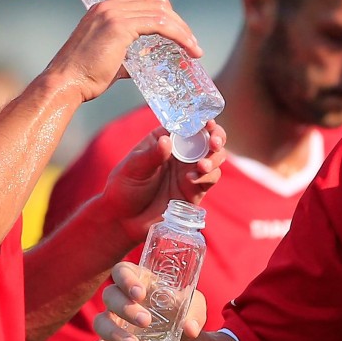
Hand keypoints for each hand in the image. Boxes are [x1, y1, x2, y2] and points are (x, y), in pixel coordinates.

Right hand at [48, 0, 204, 102]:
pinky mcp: (119, 27)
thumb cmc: (83, 77)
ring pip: (160, 11)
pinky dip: (178, 34)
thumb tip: (144, 65)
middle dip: (176, 17)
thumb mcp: (110, 59)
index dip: (163, 7)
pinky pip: (158, 24)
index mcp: (103, 9)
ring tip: (194, 47)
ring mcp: (113, 14)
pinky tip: (188, 47)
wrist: (65, 83)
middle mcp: (108, 6)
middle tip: (189, 39)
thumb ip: (127, 57)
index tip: (176, 28)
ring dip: (182, 28)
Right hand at [89, 261, 207, 340]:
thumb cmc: (183, 315)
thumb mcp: (194, 309)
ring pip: (100, 322)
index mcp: (141, 282)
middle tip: (146, 322)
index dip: (125, 279)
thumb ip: (194, 314)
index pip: (122, 270)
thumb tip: (190, 328)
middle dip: (125, 308)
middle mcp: (122, 300)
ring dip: (114, 333)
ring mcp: (113, 324)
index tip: (139, 293)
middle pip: (110, 295)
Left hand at [100, 120, 226, 243]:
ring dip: (215, 158)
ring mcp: (190, 170)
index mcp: (165, 139)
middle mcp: (181, 152)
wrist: (125, 220)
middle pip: (207, 137)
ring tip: (203, 165)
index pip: (186, 123)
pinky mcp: (196, 189)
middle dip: (216, 136)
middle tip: (214, 142)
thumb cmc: (124, 188)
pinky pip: (210, 178)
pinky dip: (207, 176)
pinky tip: (191, 179)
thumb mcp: (133, 168)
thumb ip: (151, 155)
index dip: (199, 120)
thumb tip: (167, 141)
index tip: (206, 121)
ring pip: (215, 157)